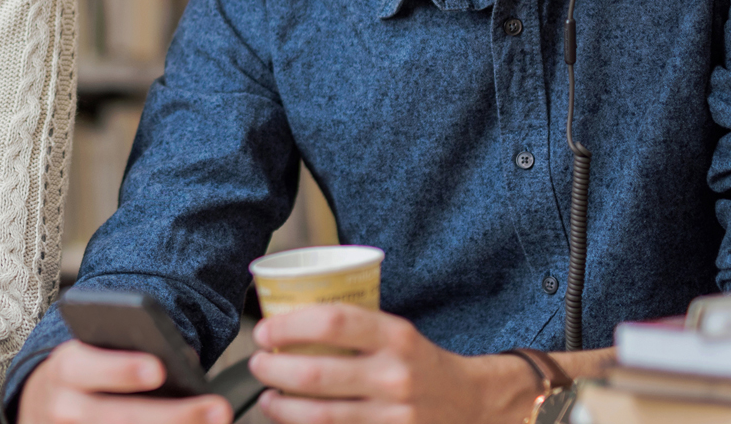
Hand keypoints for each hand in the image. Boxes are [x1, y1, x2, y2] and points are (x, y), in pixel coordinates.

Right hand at [19, 340, 231, 423]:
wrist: (44, 406)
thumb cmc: (85, 377)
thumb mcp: (95, 355)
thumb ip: (130, 355)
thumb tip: (186, 362)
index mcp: (68, 369)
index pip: (90, 367)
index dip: (122, 370)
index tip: (157, 369)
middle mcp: (66, 408)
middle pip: (121, 417)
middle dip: (173, 415)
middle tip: (217, 409)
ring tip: (214, 423)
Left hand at [246, 305, 535, 423]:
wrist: (473, 406)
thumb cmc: (423, 365)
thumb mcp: (398, 334)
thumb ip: (355, 326)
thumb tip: (288, 315)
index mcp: (397, 337)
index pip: (332, 322)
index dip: (288, 325)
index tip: (265, 329)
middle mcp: (395, 377)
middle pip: (315, 374)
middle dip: (273, 370)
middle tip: (258, 363)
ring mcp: (393, 416)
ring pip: (319, 415)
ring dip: (280, 406)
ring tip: (267, 397)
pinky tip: (291, 419)